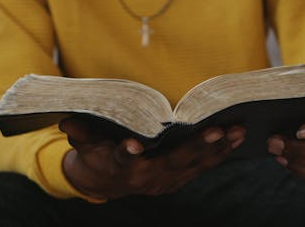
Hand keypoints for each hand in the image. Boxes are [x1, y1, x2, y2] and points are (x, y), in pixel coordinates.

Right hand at [60, 118, 245, 199]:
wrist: (107, 182)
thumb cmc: (97, 155)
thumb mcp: (85, 145)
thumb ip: (81, 132)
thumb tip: (66, 121)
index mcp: (121, 166)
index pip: (122, 159)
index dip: (126, 152)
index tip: (132, 146)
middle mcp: (147, 177)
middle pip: (173, 162)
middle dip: (196, 147)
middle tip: (217, 130)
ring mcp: (166, 180)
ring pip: (194, 165)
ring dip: (218, 149)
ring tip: (238, 131)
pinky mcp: (178, 179)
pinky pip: (202, 167)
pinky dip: (220, 153)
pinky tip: (237, 139)